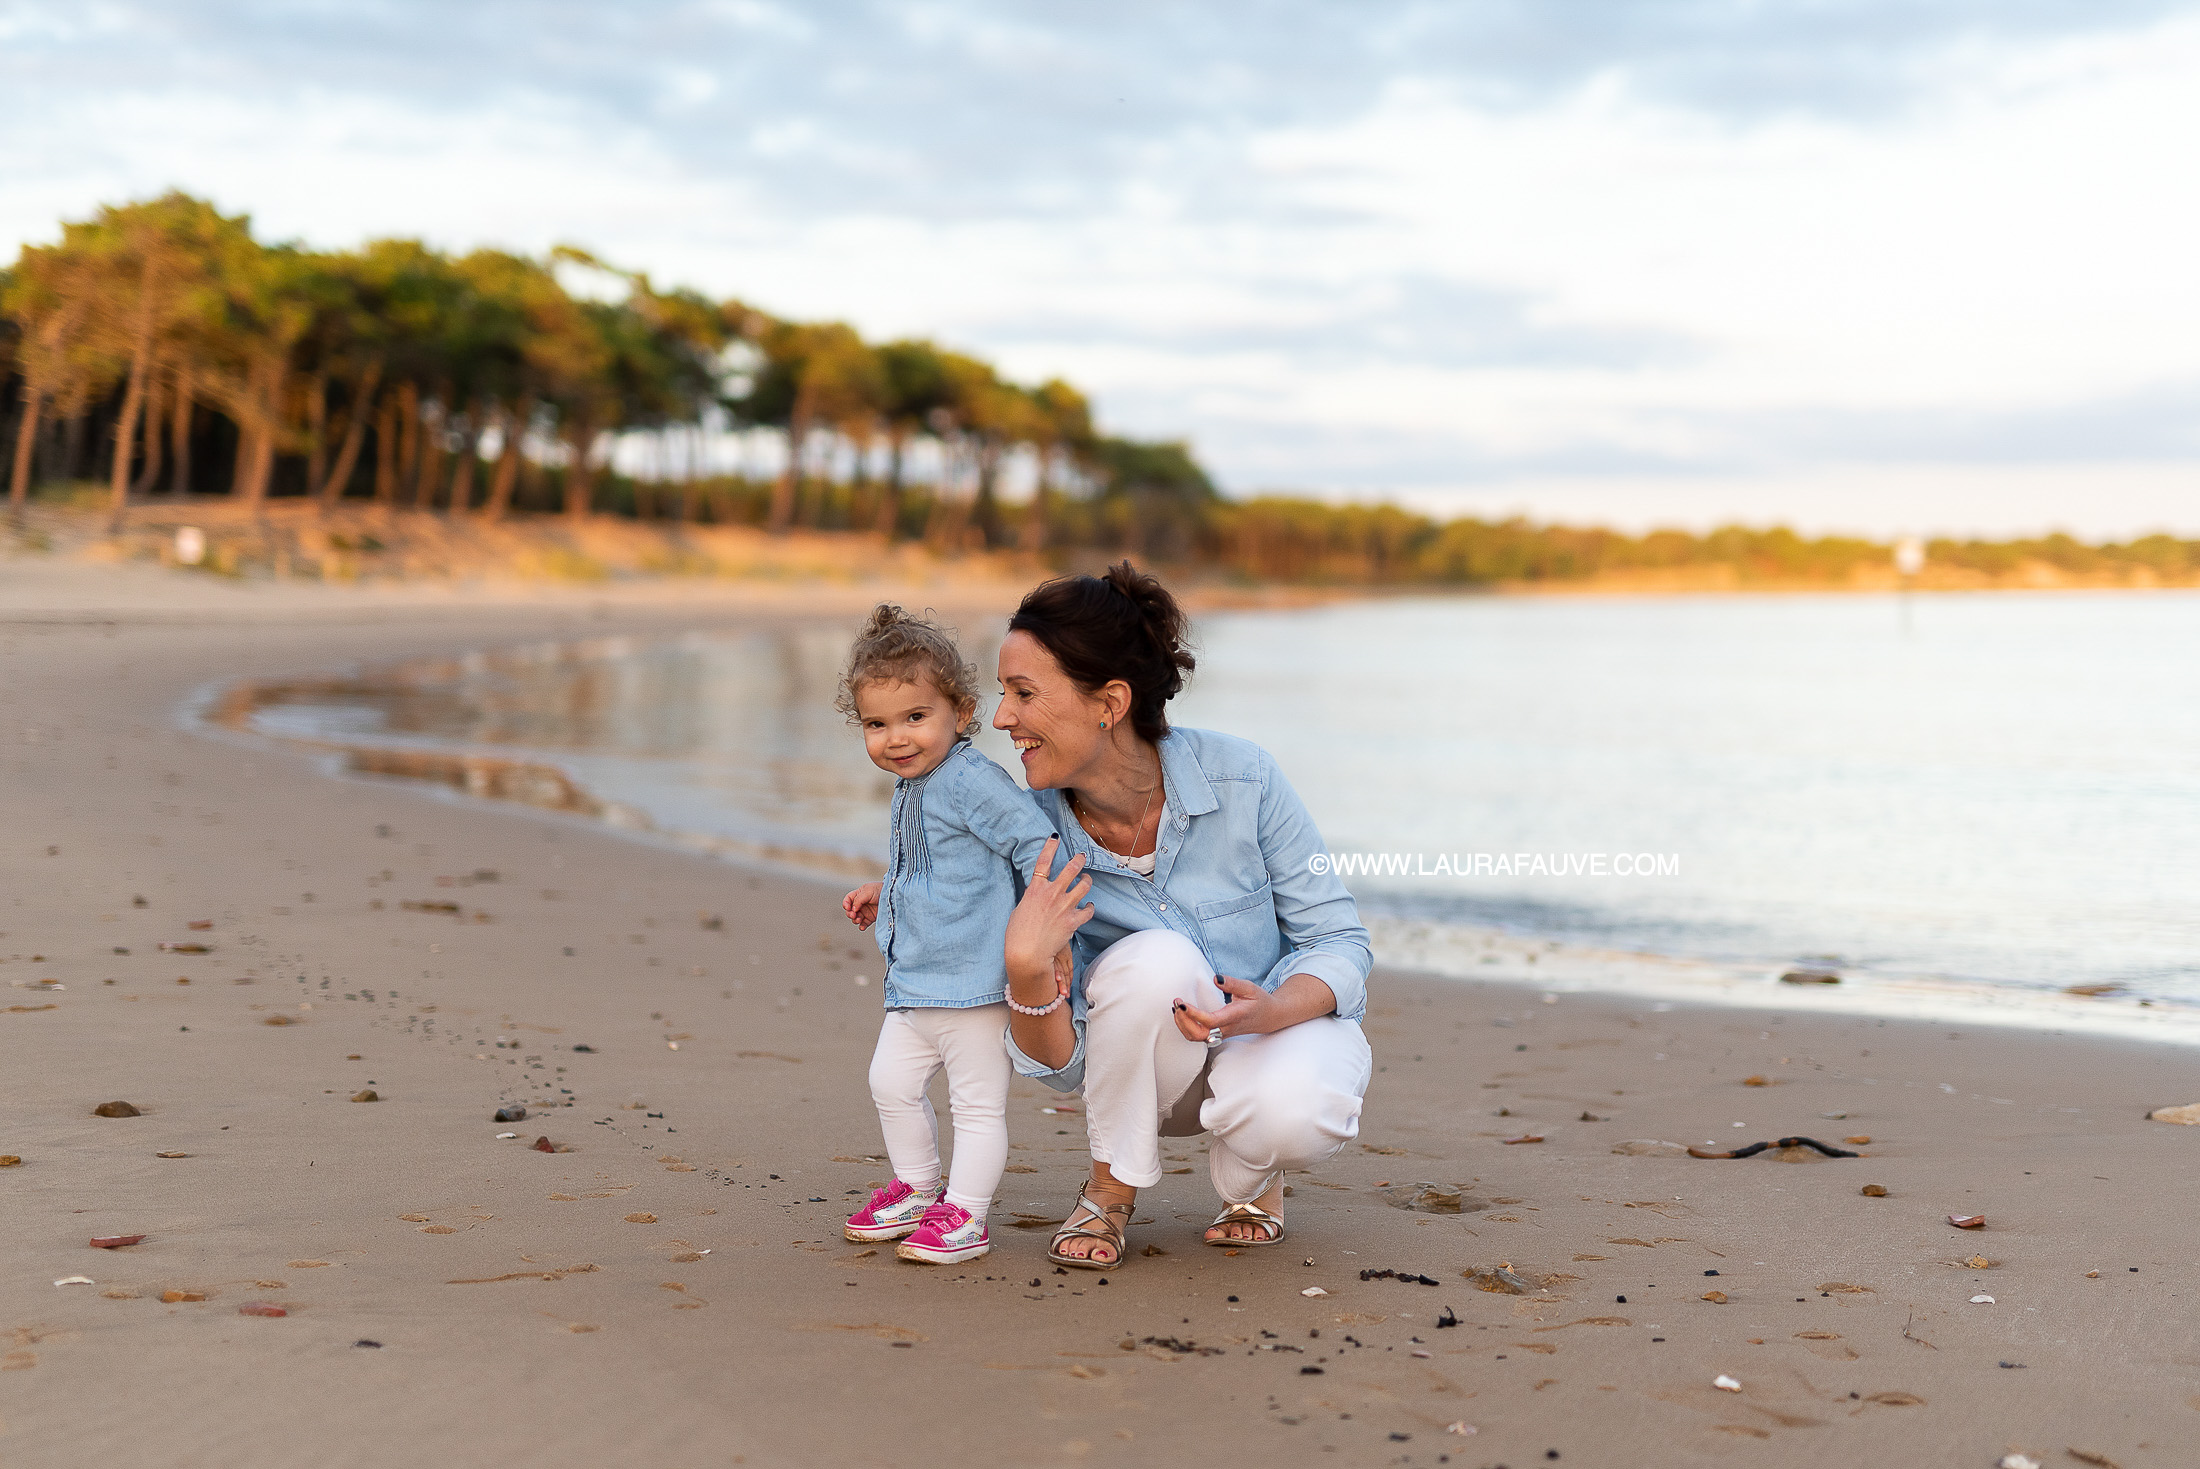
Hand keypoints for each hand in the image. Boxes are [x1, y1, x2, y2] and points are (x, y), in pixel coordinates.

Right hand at [842, 881, 881, 929]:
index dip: (846, 904)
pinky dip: (862, 926)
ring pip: (855, 919)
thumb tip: (853, 909)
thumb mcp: (868, 891)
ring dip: (855, 920)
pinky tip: (862, 927)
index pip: (848, 900)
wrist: (894, 897)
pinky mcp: (871, 918)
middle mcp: (861, 904)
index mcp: (859, 895)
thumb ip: (858, 899)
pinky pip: (863, 924)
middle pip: (850, 911)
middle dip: (849, 914)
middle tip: (854, 915)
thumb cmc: (881, 890)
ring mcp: (866, 912)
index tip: (848, 907)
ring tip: (859, 919)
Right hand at [1005, 837, 1091, 991]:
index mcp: (1035, 889)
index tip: (1055, 837)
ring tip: (1086, 880)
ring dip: (1087, 881)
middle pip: (1071, 869)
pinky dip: (1089, 907)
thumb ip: (1032, 898)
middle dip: (1078, 860)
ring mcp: (1064, 906)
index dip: (1050, 847)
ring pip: (1084, 885)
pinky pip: (1088, 909)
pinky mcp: (1073, 921)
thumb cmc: (1017, 934)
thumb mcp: (1020, 910)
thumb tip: (1038, 895)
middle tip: (1081, 857)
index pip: (1043, 861)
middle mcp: (1052, 893)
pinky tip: (1088, 906)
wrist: (1027, 953)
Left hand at [1172, 973, 1284, 1042]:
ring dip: (1183, 1025)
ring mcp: (1221, 1034)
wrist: (1269, 1017)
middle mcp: (1226, 1029)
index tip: (1182, 1003)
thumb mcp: (1249, 987)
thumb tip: (1215, 978)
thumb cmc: (1259, 1001)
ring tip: (1177, 1007)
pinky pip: (1198, 1036)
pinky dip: (1186, 1027)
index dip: (1193, 1014)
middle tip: (1177, 1003)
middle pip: (1199, 1035)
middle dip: (1183, 1021)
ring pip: (1196, 1038)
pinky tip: (1183, 1014)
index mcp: (1234, 1017)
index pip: (1210, 1021)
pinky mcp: (1218, 1035)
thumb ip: (1232, 983)